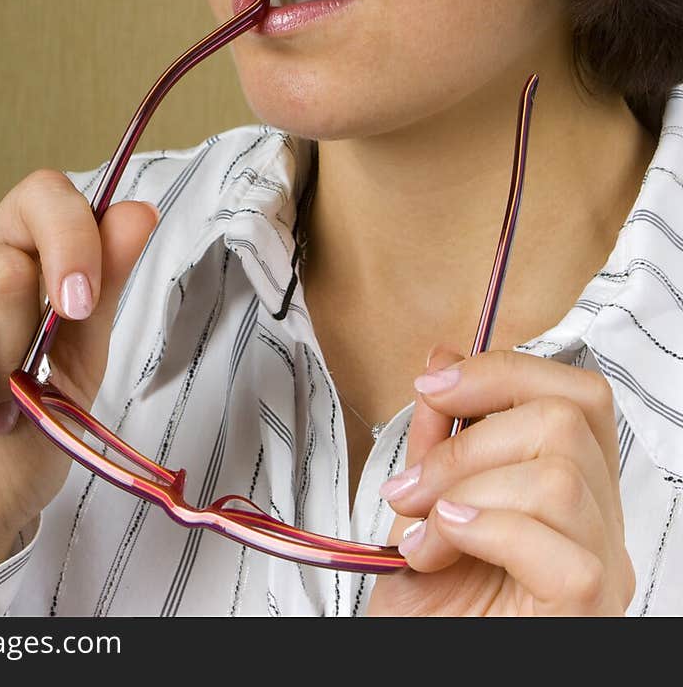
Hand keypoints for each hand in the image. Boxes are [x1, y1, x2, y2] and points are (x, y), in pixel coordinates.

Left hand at [367, 344, 635, 616]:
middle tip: (413, 488)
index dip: (504, 371)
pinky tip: (443, 547)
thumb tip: (444, 358)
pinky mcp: (586, 605)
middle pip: (568, 418)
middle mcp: (600, 529)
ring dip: (467, 489)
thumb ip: (438, 438)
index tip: (433, 385)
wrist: (423, 675)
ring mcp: (601, 569)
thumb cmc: (432, 618)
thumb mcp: (423, 508)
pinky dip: (485, 527)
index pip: (576, 394)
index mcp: (572, 494)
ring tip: (423, 533)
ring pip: (558, 472)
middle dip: (470, 438)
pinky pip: (555, 537)